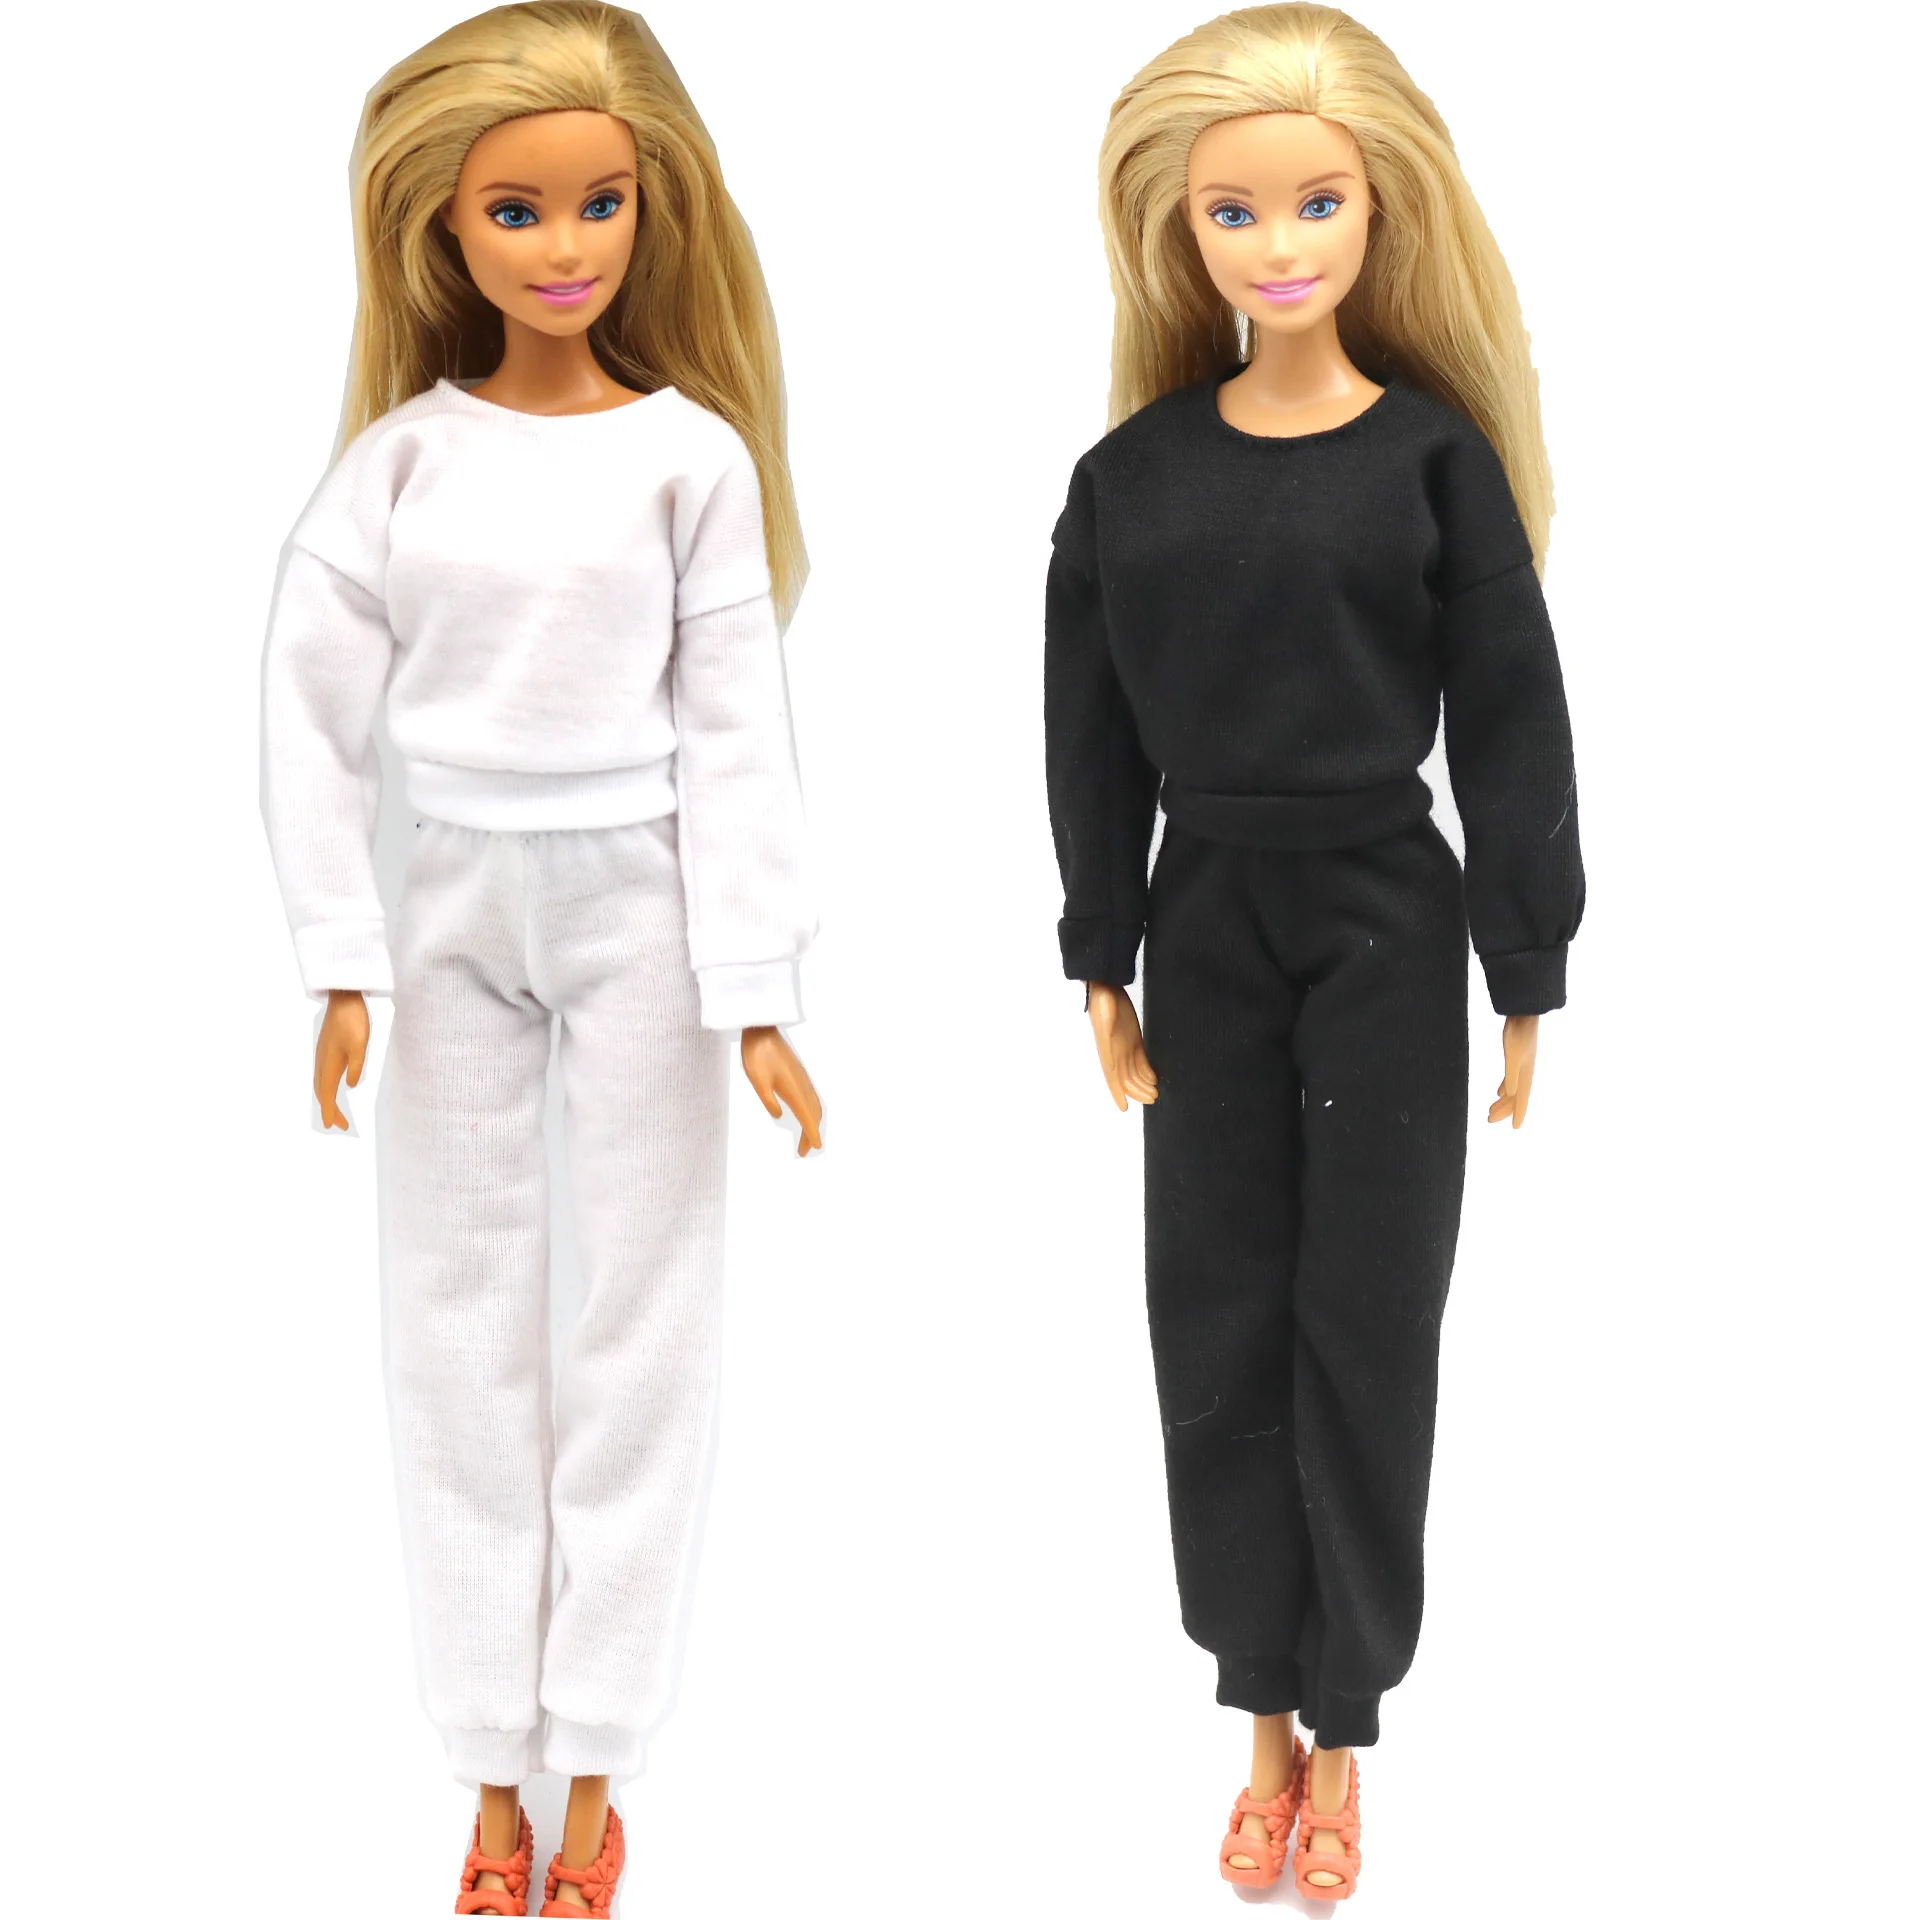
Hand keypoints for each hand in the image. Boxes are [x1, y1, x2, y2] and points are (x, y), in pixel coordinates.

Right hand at [315, 989, 369, 1130]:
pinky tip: (335, 1086)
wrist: (343, 998)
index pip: (327, 1095)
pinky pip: (323, 1074)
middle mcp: (322, 1062)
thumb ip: (356, 1066)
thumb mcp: (361, 1045)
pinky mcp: (326, 1049)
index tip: (335, 1127)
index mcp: (329, 1063)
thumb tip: (350, 1085)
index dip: (331, 1112)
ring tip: (337, 1111)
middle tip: (340, 1125)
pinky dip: (327, 1086)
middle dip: (330, 1110)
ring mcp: (322, 1055)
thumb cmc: (353, 1020)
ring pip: (321, 1083)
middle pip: (322, 1092)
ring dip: (327, 1099)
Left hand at [741, 1026, 823, 1154]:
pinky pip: (810, 1097)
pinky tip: (803, 1113)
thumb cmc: (758, 1054)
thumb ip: (769, 1100)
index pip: (807, 1118)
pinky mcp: (798, 1074)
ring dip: (812, 1122)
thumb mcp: (758, 1082)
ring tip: (805, 1136)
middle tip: (805, 1150)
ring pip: (814, 1105)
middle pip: (814, 1114)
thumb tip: (779, 1116)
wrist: (762, 1030)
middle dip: (812, 1133)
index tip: (816, 1148)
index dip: (812, 1135)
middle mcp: (803, 1086)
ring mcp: (802, 1079)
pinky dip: (811, 1111)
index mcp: (794, 1090)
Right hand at [1089, 982, 1157, 1110]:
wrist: (1106, 986)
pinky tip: (1154, 1078)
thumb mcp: (1105, 1012)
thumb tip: (1109, 1055)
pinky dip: (1146, 1071)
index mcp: (1107, 1050)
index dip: (1117, 1093)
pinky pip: (1140, 1060)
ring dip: (1144, 1084)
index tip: (1124, 1108)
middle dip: (1138, 1091)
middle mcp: (1115, 1052)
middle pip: (1126, 1078)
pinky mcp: (1133, 1040)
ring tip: (1156, 1094)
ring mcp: (1124, 1047)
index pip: (1112, 1077)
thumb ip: (1107, 1029)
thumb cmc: (1103, 999)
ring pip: (1134, 1072)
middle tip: (1153, 1099)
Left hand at [1487, 1014, 1538, 1127]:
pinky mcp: (1515, 1057)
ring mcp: (1521, 1065)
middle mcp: (1525, 1072)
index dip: (1519, 1113)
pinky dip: (1504, 1087)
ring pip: (1512, 1089)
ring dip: (1502, 1101)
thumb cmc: (1518, 1033)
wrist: (1523, 1013)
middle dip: (1504, 1109)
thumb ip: (1511, 1075)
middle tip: (1489, 1120)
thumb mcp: (1512, 1055)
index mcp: (1526, 1073)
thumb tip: (1511, 1095)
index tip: (1515, 1128)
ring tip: (1490, 1111)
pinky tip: (1499, 1093)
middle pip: (1515, 1096)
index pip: (1522, 1098)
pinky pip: (1510, 1079)